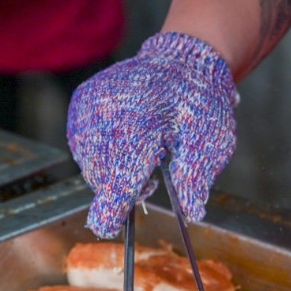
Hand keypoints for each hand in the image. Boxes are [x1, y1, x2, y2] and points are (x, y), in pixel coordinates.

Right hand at [67, 32, 237, 237]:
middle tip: (153, 171)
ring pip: (90, 164)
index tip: (105, 228)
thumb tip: (192, 211)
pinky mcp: (80, 103)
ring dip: (112, 172)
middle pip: (104, 176)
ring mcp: (89, 106)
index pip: (120, 178)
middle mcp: (107, 113)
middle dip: (125, 187)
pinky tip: (125, 142)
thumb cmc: (199, 105)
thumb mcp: (211, 141)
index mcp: (142, 125)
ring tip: (141, 152)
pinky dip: (101, 154)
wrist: (180, 63)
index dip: (112, 208)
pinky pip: (82, 146)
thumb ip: (196, 177)